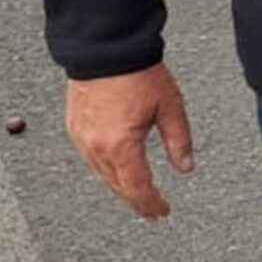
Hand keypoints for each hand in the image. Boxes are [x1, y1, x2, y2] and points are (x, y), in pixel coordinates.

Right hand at [65, 62, 193, 222]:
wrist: (107, 49)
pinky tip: (118, 169)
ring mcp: (81, 138)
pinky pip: (91, 159)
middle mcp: (96, 147)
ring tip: (138, 195)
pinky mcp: (75, 127)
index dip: (151, 204)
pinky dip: (107, 169)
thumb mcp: (170, 107)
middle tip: (152, 211)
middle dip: (137, 201)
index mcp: (121, 145)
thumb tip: (186, 167)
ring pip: (102, 174)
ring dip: (121, 187)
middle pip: (118, 185)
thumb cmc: (138, 73)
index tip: (162, 213)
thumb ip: (179, 141)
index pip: (137, 187)